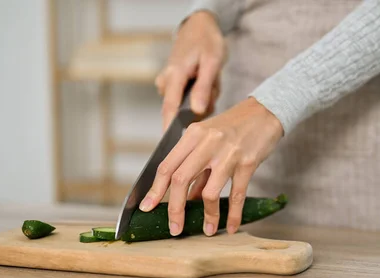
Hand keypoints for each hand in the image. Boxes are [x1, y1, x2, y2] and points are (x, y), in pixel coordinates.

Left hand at [139, 97, 283, 235]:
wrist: (265, 112)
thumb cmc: (234, 127)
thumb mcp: (209, 140)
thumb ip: (197, 167)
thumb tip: (186, 199)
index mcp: (193, 135)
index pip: (167, 165)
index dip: (155, 189)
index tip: (147, 207)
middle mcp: (207, 142)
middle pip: (181, 180)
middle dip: (175, 209)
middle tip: (174, 228)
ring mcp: (228, 153)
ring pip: (209, 192)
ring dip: (207, 216)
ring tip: (208, 230)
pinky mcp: (247, 163)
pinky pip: (237, 195)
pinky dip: (232, 214)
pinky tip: (231, 226)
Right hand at [155, 11, 224, 129]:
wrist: (199, 26)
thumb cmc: (207, 41)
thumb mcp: (212, 62)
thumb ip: (204, 88)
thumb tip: (197, 112)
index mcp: (174, 75)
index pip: (170, 109)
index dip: (170, 130)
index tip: (171, 149)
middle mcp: (167, 81)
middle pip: (181, 109)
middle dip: (200, 106)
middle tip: (213, 86)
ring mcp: (168, 83)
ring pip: (188, 104)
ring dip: (204, 97)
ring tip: (211, 79)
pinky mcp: (174, 85)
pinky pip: (189, 99)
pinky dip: (202, 94)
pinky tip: (207, 81)